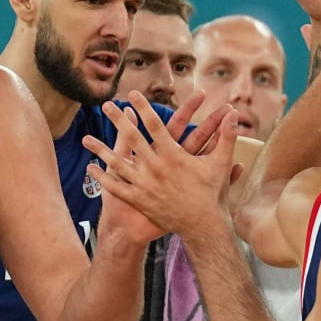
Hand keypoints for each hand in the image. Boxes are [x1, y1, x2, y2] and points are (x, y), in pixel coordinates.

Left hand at [86, 94, 240, 243]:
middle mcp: (156, 167)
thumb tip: (235, 115)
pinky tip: (90, 168)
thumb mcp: (221, 163)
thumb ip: (227, 137)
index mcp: (174, 156)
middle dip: (117, 120)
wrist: (203, 226)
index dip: (143, 108)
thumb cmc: (212, 194)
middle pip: (132, 138)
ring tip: (85, 138)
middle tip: (105, 105)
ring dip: (100, 149)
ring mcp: (145, 184)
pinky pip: (116, 187)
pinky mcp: (139, 200)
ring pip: (117, 162)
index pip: (155, 126)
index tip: (132, 94)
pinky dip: (103, 177)